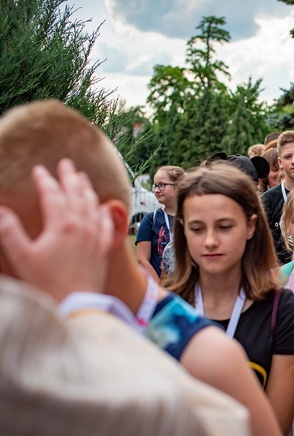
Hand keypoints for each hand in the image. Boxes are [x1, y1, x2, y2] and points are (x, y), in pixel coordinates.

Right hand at [0, 159, 113, 301]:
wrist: (75, 305)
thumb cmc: (46, 283)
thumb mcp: (21, 257)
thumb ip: (10, 231)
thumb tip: (1, 210)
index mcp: (62, 225)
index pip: (53, 195)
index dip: (44, 180)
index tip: (38, 170)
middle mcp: (82, 226)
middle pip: (77, 195)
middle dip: (70, 177)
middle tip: (66, 163)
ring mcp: (96, 237)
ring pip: (93, 206)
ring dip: (87, 190)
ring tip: (83, 179)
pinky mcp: (104, 249)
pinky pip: (107, 225)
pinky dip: (105, 213)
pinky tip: (105, 208)